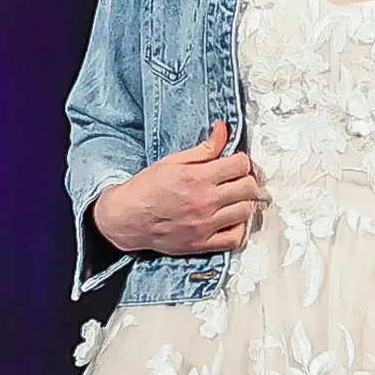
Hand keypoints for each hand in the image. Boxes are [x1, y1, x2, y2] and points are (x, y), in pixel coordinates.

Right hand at [92, 120, 265, 257]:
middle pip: (248, 188)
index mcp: (197, 177)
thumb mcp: (172, 161)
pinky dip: (238, 229)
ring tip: (233, 199)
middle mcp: (204, 202)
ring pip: (245, 211)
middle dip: (246, 180)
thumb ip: (203, 148)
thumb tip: (222, 129)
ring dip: (243, 203)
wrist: (127, 218)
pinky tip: (231, 220)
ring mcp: (205, 225)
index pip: (240, 165)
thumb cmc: (146, 188)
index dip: (240, 161)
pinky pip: (235, 238)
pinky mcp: (202, 244)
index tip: (235, 163)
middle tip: (236, 180)